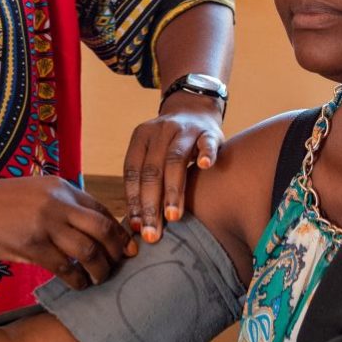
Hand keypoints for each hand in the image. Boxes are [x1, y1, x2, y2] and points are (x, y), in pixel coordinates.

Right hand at [0, 175, 133, 289]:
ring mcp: (45, 222)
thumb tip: (89, 232)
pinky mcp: (31, 244)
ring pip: (88, 250)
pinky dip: (77, 279)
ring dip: (100, 269)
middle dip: (117, 251)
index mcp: (61, 187)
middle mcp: (57, 202)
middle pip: (103, 228)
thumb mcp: (35, 193)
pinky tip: (79, 285)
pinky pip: (65, 266)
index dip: (118, 231)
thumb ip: (61, 207)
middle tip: (120, 265)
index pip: (101, 209)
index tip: (126, 247)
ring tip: (99, 280)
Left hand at [124, 93, 224, 242]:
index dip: (133, 201)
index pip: (133, 172)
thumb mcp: (152, 153)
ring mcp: (185, 130)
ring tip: (173, 216)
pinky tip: (205, 166)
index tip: (136, 227)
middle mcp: (160, 132)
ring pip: (175, 159)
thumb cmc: (169, 144)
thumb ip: (145, 180)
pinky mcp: (208, 131)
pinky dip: (205, 153)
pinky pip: (207, 142)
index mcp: (141, 138)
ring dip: (173, 190)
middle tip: (152, 232)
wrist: (194, 109)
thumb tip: (136, 225)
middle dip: (150, 204)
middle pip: (152, 170)